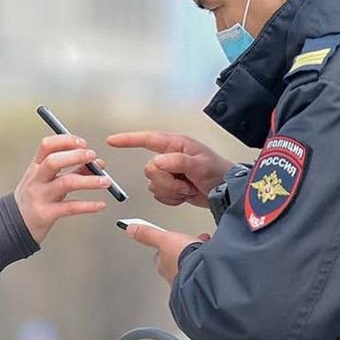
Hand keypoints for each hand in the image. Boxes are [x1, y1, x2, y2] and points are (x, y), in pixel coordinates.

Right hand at [15, 134, 110, 243]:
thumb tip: (97, 163)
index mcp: (35, 167)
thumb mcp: (48, 181)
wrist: (14, 225)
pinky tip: (100, 204)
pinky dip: (88, 205)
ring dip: (89, 180)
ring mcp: (40, 196)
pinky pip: (70, 207)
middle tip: (93, 157)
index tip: (82, 142)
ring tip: (105, 181)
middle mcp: (36, 179)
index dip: (66, 141)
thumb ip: (72, 170)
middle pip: (54, 161)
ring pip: (65, 183)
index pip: (47, 146)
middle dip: (76, 156)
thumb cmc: (34, 199)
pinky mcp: (46, 214)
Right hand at [107, 131, 233, 207]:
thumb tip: (157, 161)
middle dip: (166, 181)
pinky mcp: (171, 187)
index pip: (147, 139)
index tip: (113, 141)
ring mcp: (170, 173)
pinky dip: (172, 199)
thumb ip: (178, 161)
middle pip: (150, 170)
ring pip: (154, 185)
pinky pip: (159, 195)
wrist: (226, 192)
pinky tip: (184, 195)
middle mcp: (170, 157)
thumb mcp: (201, 164)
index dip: (129, 140)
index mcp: (176, 145)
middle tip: (183, 183)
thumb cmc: (219, 172)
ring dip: (171, 191)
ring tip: (187, 189)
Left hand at [121, 224, 209, 283]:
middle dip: (186, 250)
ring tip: (205, 250)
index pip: (162, 253)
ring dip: (197, 258)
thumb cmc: (183, 259)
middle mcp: (173, 275)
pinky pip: (203, 272)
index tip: (177, 238)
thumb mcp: (164, 238)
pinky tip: (212, 261)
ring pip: (190, 266)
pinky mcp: (201, 282)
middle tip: (196, 242)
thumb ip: (148, 234)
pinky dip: (206, 266)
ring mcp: (188, 280)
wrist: (203, 274)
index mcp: (163, 264)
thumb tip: (130, 229)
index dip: (170, 243)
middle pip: (177, 259)